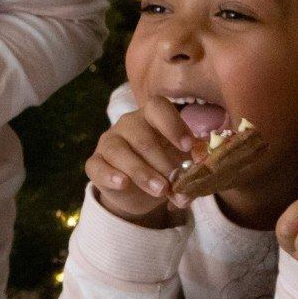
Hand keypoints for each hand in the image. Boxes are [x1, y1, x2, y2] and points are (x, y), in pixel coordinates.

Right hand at [86, 96, 195, 223]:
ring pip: (119, 152)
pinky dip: (110, 175)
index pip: (158, 107)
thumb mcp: (181, 163)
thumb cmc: (164, 166)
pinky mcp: (95, 163)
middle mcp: (128, 124)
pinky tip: (123, 183)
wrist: (138, 191)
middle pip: (142, 137)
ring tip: (160, 190)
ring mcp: (108, 142)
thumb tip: (203, 172)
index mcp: (151, 117)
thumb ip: (193, 165)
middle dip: (162, 162)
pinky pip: (98, 166)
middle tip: (176, 182)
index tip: (189, 147)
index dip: (173, 125)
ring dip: (142, 172)